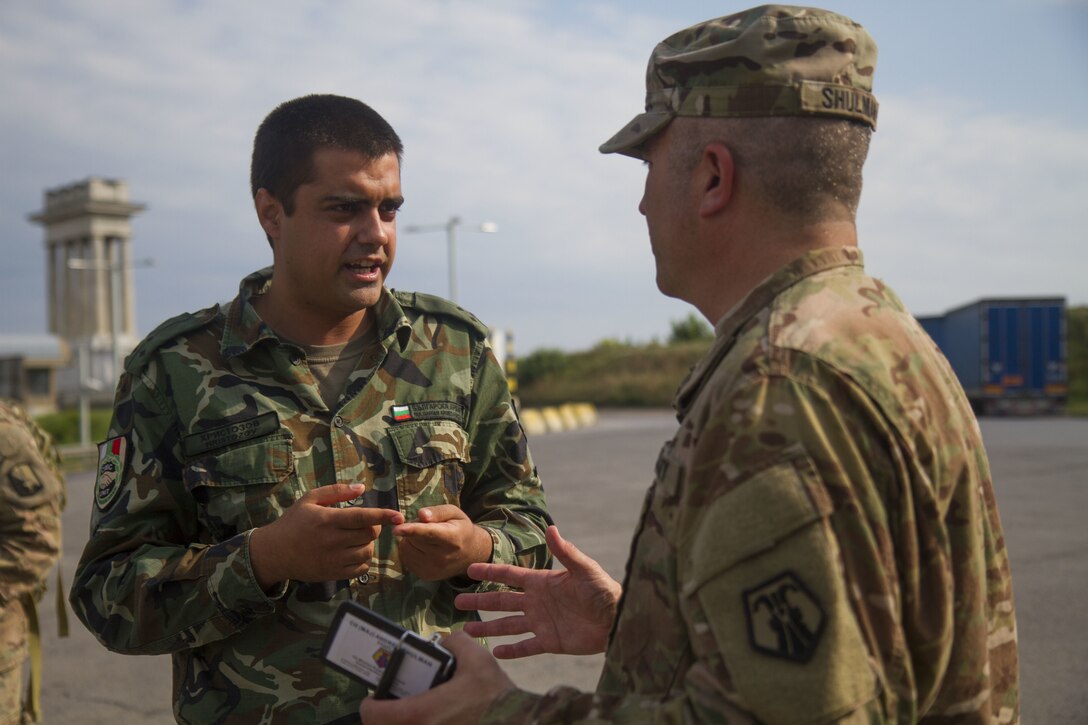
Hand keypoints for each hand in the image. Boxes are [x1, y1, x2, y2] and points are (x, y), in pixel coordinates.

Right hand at [250, 483, 403, 589]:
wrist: (274, 552)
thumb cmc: (294, 522)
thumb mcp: (310, 499)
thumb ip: (336, 492)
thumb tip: (362, 488)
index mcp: (328, 520)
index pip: (362, 517)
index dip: (383, 515)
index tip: (398, 515)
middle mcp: (332, 541)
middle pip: (370, 535)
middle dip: (374, 527)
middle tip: (366, 523)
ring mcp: (333, 560)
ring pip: (367, 552)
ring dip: (368, 543)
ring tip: (357, 538)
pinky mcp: (333, 574)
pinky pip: (361, 569)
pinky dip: (364, 560)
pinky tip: (354, 552)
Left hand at [359, 632, 512, 724]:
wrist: (518, 722)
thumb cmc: (495, 695)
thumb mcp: (478, 659)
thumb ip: (457, 642)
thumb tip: (446, 639)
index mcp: (421, 712)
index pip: (375, 715)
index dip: (370, 705)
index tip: (373, 698)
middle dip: (384, 717)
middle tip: (392, 703)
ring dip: (401, 723)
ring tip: (413, 711)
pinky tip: (434, 719)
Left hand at [392, 505, 492, 580]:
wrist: (469, 555)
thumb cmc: (460, 529)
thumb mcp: (455, 514)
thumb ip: (438, 512)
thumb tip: (421, 515)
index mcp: (452, 539)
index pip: (429, 534)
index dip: (412, 530)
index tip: (396, 529)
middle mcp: (442, 557)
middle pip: (413, 538)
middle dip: (414, 528)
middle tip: (428, 527)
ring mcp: (433, 569)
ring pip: (406, 548)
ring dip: (411, 540)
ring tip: (427, 539)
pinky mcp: (425, 576)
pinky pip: (406, 558)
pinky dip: (410, 550)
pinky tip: (423, 549)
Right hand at [456, 525, 620, 657]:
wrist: (618, 620)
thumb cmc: (605, 591)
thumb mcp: (585, 569)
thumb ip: (566, 552)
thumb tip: (552, 528)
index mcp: (543, 582)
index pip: (510, 575)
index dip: (490, 571)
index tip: (470, 569)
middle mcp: (538, 602)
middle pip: (502, 600)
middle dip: (480, 600)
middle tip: (458, 600)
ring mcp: (542, 622)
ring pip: (508, 625)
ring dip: (488, 627)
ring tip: (467, 630)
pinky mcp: (551, 641)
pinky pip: (526, 646)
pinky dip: (511, 650)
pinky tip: (496, 652)